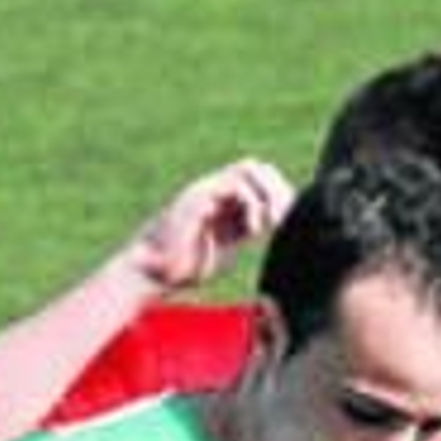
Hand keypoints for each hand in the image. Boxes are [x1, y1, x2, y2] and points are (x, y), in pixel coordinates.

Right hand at [123, 159, 294, 294]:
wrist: (154, 273)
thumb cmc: (185, 267)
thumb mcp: (226, 247)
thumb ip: (245, 230)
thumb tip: (272, 224)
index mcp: (224, 200)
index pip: (260, 179)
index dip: (279, 193)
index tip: (286, 219)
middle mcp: (216, 190)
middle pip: (258, 167)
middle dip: (277, 189)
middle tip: (282, 218)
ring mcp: (206, 190)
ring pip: (248, 168)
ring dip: (267, 193)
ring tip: (271, 221)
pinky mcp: (198, 197)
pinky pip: (233, 185)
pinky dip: (251, 204)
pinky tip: (253, 229)